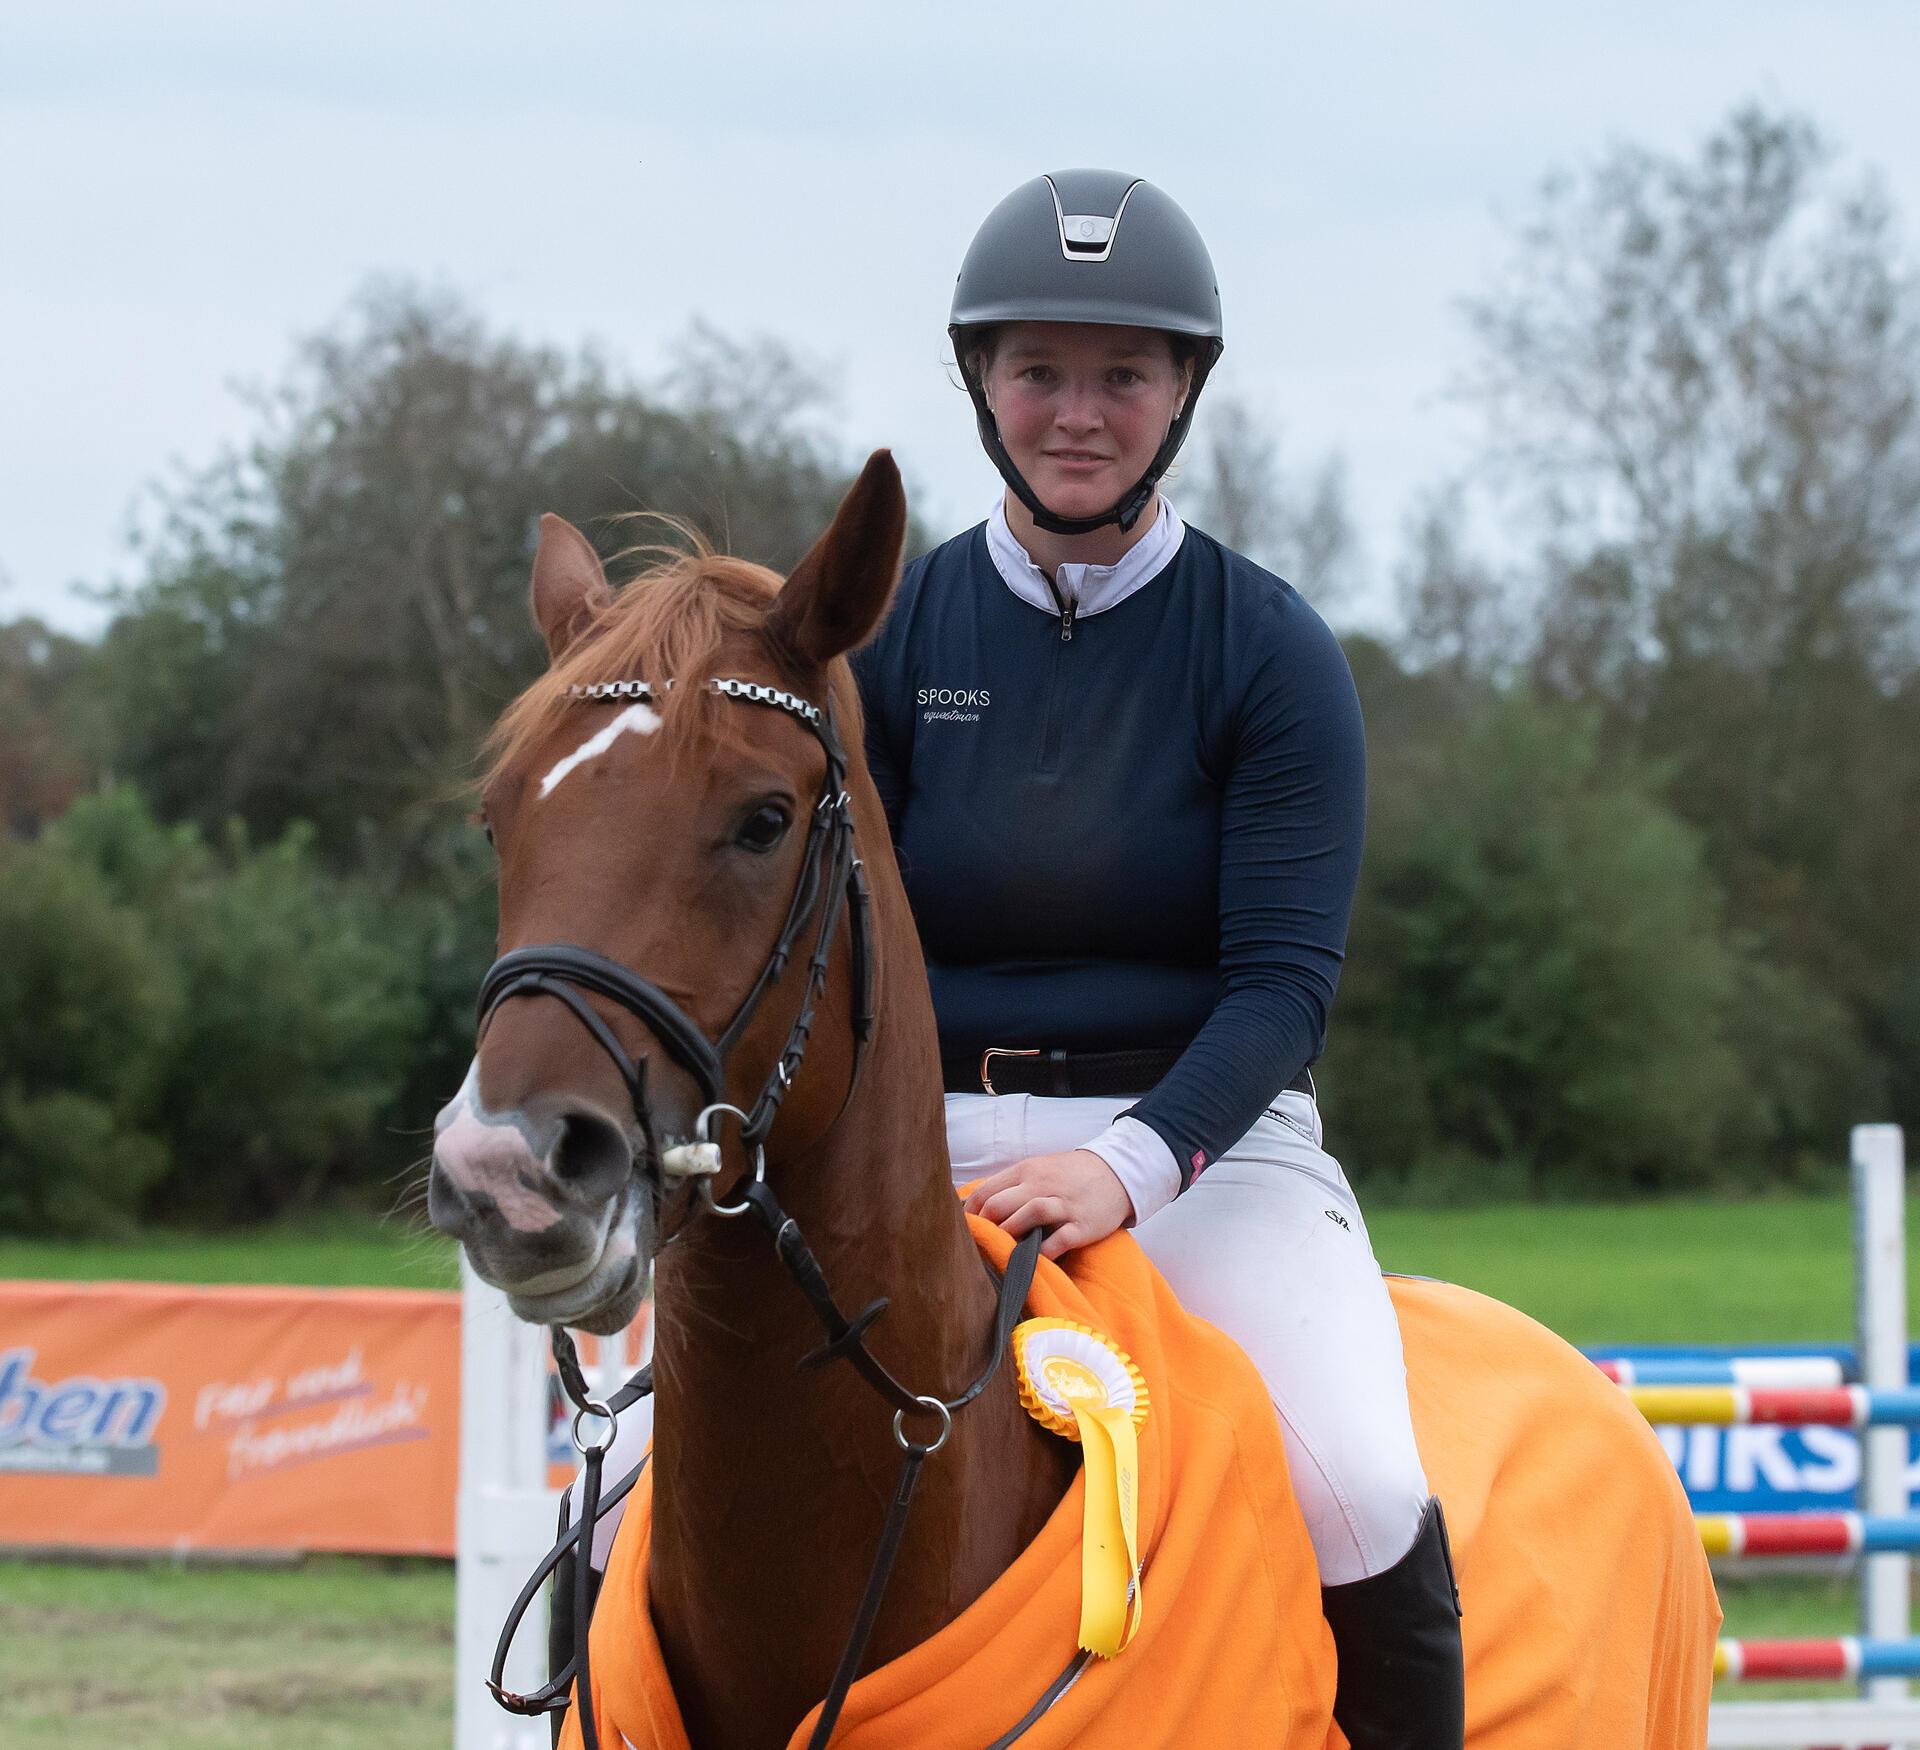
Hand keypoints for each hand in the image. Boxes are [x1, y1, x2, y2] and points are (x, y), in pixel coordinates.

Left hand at [963, 1148, 1133, 1259]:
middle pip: (1001, 1204)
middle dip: (983, 1228)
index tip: (959, 1232)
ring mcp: (1064, 1205)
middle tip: (974, 1248)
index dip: (967, 1215)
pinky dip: (1043, 1251)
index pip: (985, 1192)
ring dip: (1009, 1234)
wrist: (1117, 1173)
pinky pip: (1060, 1240)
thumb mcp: (1037, 1170)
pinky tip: (1032, 1261)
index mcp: (1026, 1171)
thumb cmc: (1068, 1175)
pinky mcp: (1083, 1225)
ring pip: (1029, 1214)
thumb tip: (971, 1206)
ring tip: (999, 1251)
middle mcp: (1042, 1185)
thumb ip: (1009, 1186)